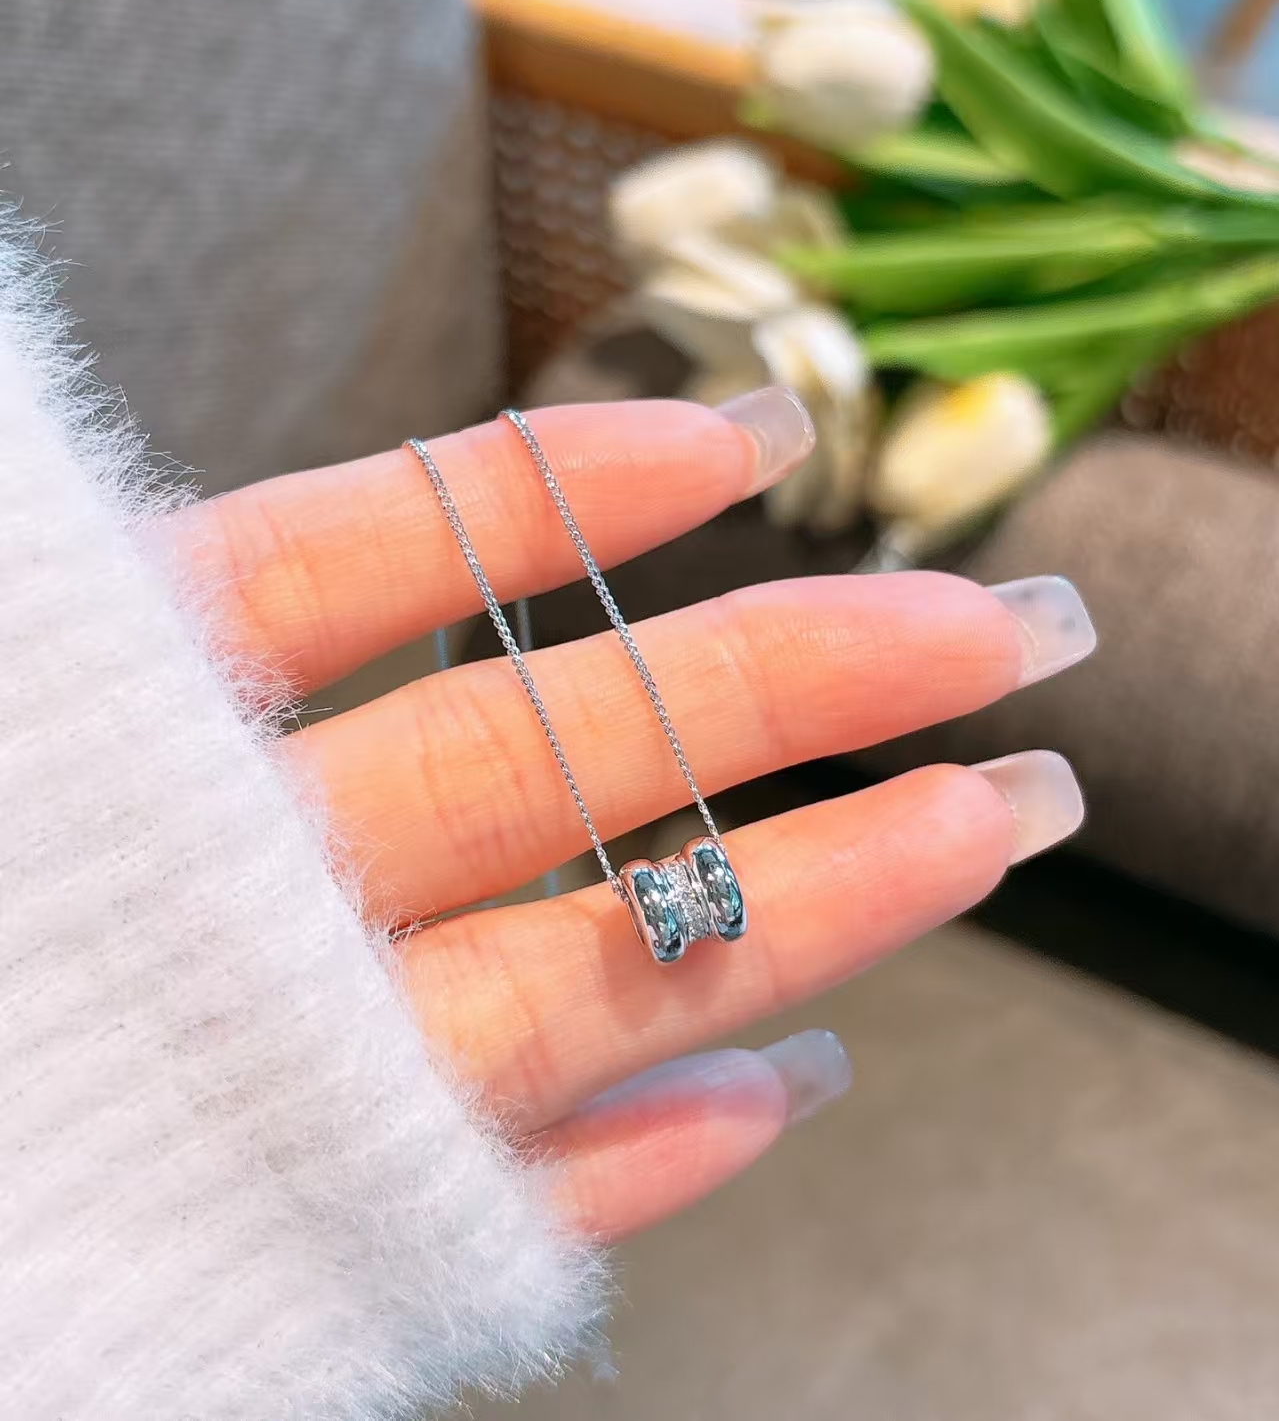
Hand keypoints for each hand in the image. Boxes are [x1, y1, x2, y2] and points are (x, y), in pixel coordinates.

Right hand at [173, 390, 1091, 1241]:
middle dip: (789, 686)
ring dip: (807, 896)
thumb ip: (164, 624)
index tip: (743, 435)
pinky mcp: (291, 1237)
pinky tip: (794, 1089)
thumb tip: (399, 580)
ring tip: (985, 821)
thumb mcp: (28, 682)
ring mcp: (273, 1075)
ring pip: (585, 963)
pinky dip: (657, 1143)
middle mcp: (220, 901)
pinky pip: (505, 1187)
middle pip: (549, 754)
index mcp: (105, 733)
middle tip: (1007, 633)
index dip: (566, 491)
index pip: (371, 557)